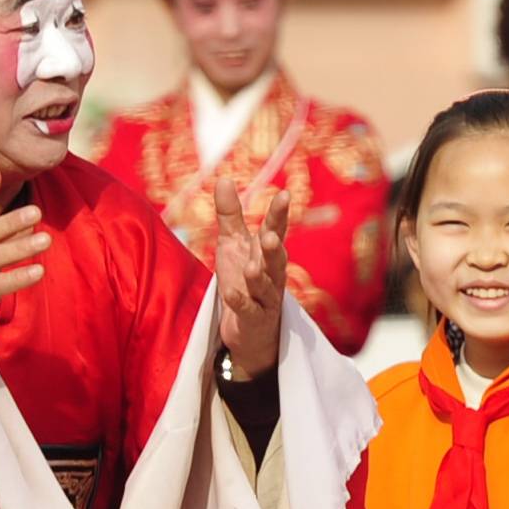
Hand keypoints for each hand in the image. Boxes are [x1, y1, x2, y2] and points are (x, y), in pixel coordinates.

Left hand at [212, 179, 290, 380]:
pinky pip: (248, 311)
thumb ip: (231, 215)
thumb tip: (223, 178)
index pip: (276, 230)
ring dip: (259, 277)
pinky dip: (240, 302)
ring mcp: (266, 299)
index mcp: (268, 253)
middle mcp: (273, 275)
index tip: (285, 195)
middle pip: (276, 259)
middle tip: (271, 237)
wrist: (250, 330)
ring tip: (251, 268)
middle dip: (274, 249)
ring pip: (266, 287)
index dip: (280, 215)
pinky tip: (230, 293)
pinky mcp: (255, 320)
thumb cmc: (244, 281)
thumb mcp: (234, 245)